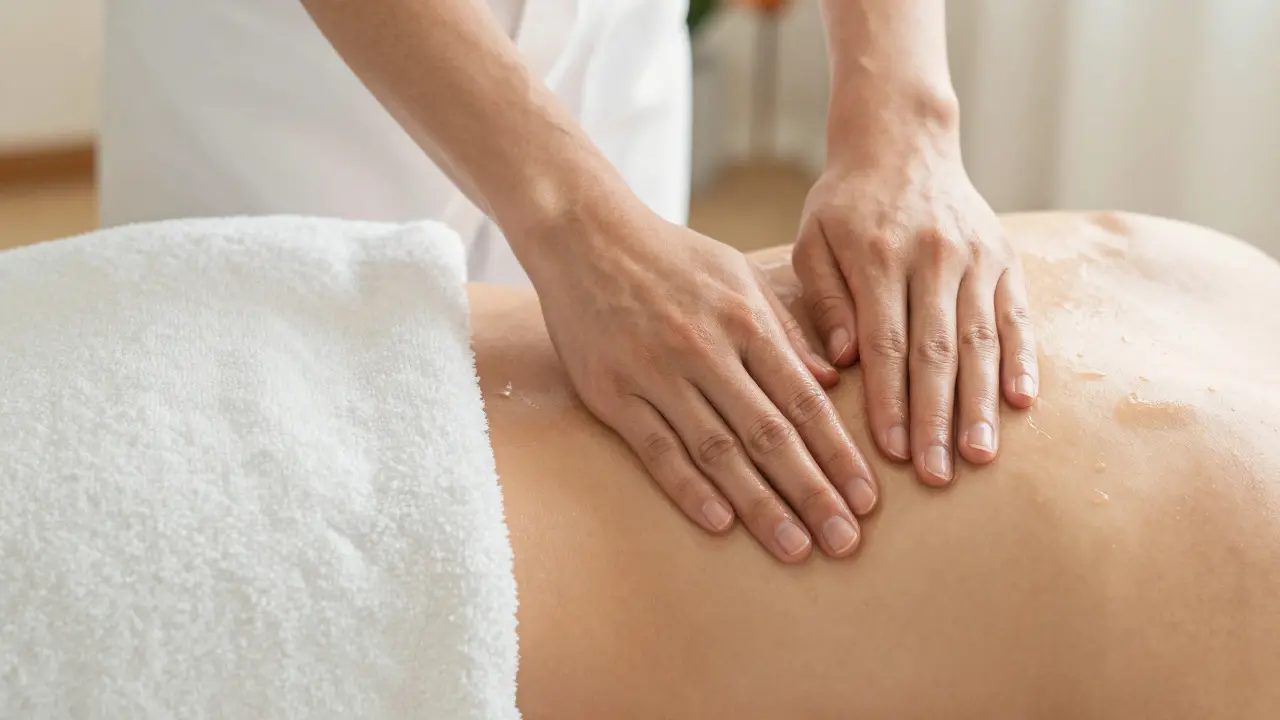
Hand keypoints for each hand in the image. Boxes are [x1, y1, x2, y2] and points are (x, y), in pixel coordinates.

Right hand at [527, 206, 879, 561]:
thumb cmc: (670, 256)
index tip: (866, 499)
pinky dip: (688, 488)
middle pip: (769, 434)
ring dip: (760, 504)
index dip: (838, 454)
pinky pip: (656, 449)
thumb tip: (834, 381)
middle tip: (844, 541)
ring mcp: (656, 374)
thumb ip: (786, 329)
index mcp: (745, 321)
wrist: (583, 234)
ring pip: (717, 451)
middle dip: (812, 492)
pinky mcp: (610, 392)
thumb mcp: (739, 276)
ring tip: (795, 547)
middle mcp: (705, 350)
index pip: (803, 401)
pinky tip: (720, 523)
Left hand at [792, 137, 1038, 485]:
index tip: (892, 451)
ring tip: (979, 456)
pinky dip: (1022, 361)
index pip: (885, 342)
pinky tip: (1021, 404)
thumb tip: (842, 363)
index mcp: (878, 255)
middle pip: (937, 351)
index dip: (890, 400)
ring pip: (981, 341)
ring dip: (981, 403)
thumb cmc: (845, 205)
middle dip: (937, 418)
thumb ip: (825, 300)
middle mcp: (933, 257)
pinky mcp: (1005, 259)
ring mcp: (975, 258)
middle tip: (936, 475)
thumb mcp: (812, 241)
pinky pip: (1017, 317)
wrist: (902, 142)